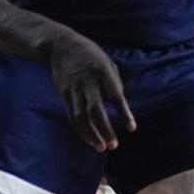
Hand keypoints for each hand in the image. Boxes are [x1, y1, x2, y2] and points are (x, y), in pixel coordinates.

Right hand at [46, 31, 135, 152]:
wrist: (61, 46)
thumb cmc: (91, 55)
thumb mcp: (108, 63)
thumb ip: (115, 83)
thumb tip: (120, 104)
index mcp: (103, 73)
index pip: (116, 96)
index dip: (124, 113)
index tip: (132, 128)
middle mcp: (87, 83)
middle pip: (95, 111)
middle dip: (105, 130)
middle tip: (114, 145)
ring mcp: (73, 90)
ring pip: (81, 117)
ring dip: (91, 135)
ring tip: (102, 147)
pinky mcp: (63, 95)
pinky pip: (71, 116)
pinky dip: (80, 130)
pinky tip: (90, 140)